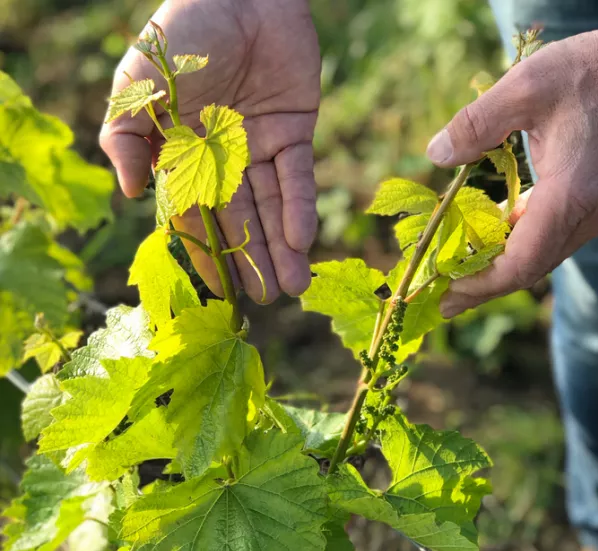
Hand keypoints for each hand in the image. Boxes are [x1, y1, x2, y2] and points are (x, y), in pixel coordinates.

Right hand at [100, 0, 320, 302]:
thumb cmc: (181, 35)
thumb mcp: (138, 85)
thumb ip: (127, 136)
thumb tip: (128, 192)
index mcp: (184, 155)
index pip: (196, 215)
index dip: (209, 253)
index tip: (223, 292)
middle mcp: (224, 159)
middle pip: (240, 220)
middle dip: (253, 260)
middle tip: (267, 301)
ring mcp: (260, 148)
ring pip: (272, 207)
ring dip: (282, 246)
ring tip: (292, 287)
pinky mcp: (294, 133)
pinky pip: (298, 177)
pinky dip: (300, 207)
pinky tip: (302, 241)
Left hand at [427, 23, 597, 317]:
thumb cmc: (594, 71)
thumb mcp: (527, 85)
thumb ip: (476, 123)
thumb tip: (435, 155)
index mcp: (571, 194)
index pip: (523, 262)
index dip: (482, 283)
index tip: (446, 290)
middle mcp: (588, 214)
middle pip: (530, 269)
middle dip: (484, 287)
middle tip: (442, 301)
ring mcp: (596, 211)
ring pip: (542, 256)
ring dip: (499, 270)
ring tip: (458, 278)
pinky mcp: (595, 202)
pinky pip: (551, 237)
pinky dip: (518, 246)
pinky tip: (490, 241)